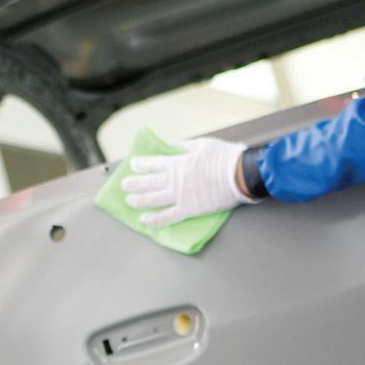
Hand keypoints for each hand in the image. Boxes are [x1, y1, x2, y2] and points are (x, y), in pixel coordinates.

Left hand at [123, 137, 251, 227]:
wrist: (240, 174)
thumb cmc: (224, 157)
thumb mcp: (202, 144)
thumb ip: (184, 146)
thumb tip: (171, 146)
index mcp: (179, 162)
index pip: (153, 163)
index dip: (141, 165)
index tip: (133, 165)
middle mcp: (176, 179)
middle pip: (150, 182)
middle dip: (135, 184)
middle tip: (125, 185)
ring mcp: (181, 195)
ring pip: (154, 199)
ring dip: (139, 200)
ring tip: (129, 201)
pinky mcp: (189, 209)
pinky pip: (168, 216)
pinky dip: (155, 220)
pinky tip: (145, 220)